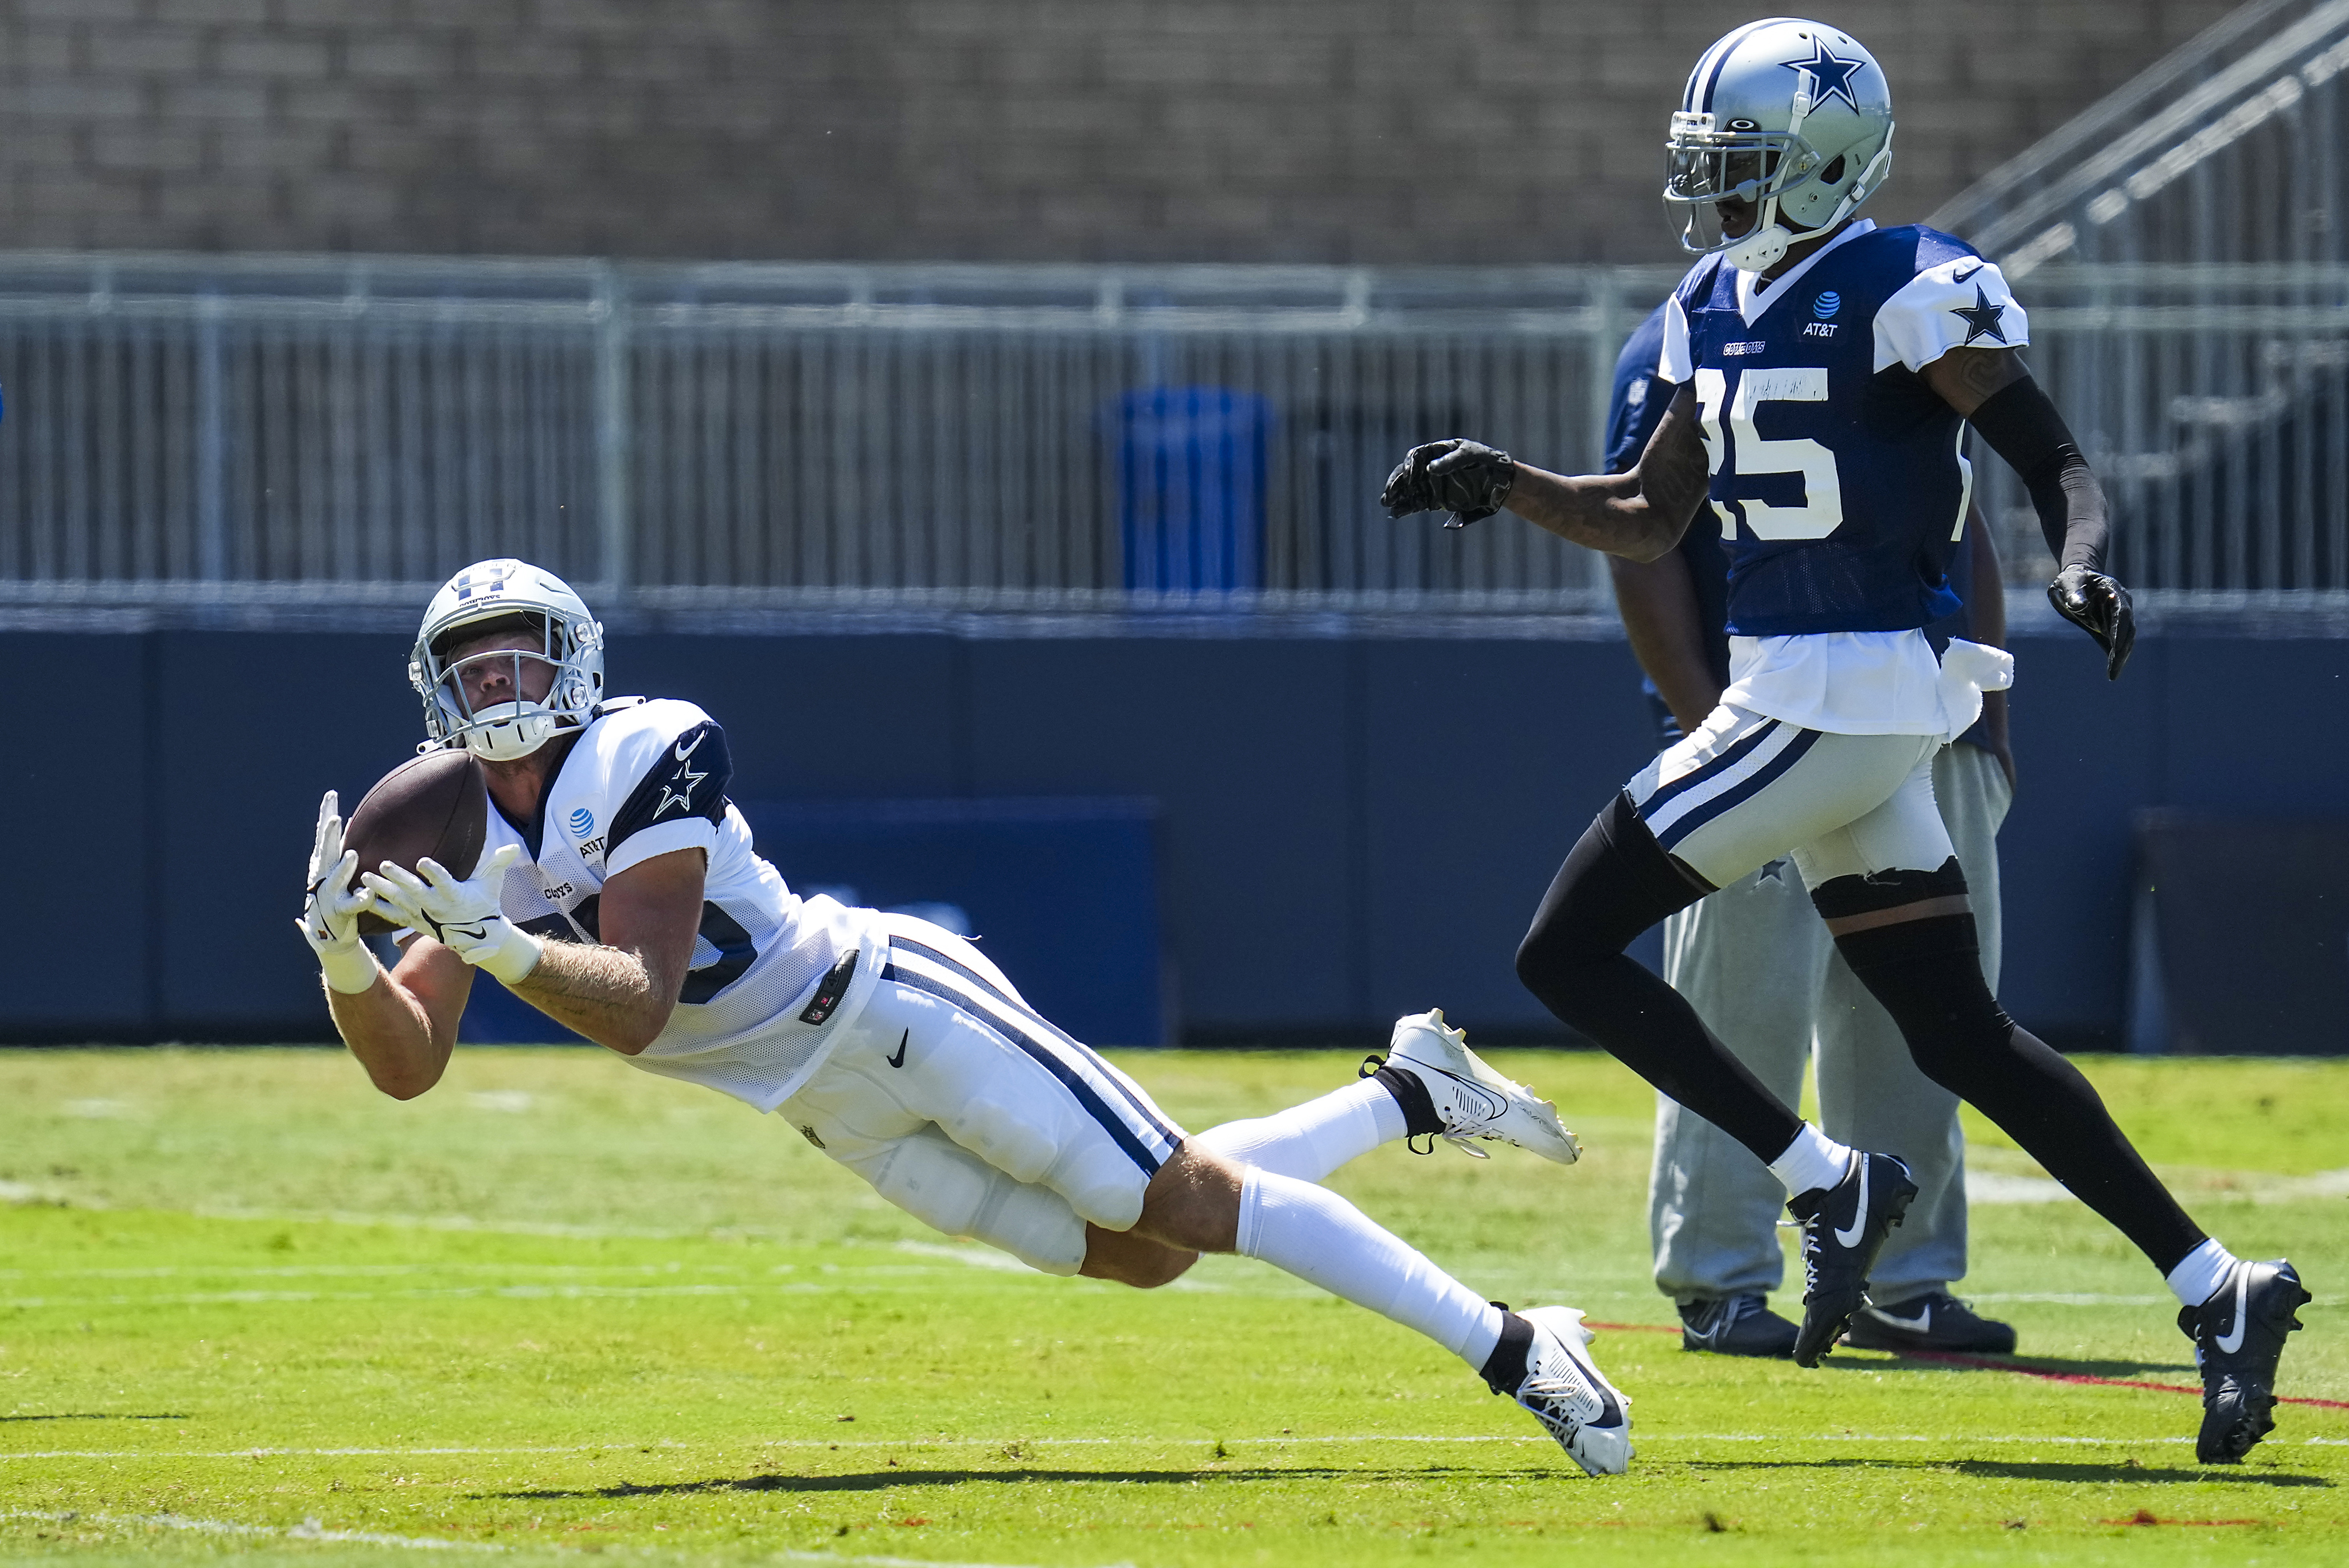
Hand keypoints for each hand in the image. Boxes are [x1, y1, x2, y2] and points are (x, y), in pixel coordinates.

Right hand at [297, 791, 379, 994]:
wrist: (329, 934)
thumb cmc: (335, 896)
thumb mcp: (337, 869)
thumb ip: (342, 847)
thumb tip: (354, 820)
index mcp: (324, 863)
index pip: (325, 835)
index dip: (327, 815)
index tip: (331, 795)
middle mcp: (323, 876)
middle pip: (326, 851)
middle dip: (330, 835)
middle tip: (337, 817)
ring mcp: (330, 894)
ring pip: (337, 878)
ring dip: (343, 867)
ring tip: (352, 854)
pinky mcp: (340, 911)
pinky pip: (352, 905)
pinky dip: (360, 900)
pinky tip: (367, 896)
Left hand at [362, 843, 542, 985]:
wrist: (475, 935)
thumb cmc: (484, 903)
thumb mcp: (493, 883)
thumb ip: (499, 863)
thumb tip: (514, 847)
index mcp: (456, 896)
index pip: (445, 883)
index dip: (434, 873)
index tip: (423, 862)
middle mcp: (436, 907)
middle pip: (415, 892)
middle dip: (399, 879)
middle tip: (385, 865)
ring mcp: (422, 915)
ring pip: (399, 902)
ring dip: (382, 890)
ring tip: (366, 877)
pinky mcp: (413, 921)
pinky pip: (392, 916)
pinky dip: (377, 908)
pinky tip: (362, 897)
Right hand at [1381, 439, 1514, 526]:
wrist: (1500, 481)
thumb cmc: (1486, 460)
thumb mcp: (1471, 455)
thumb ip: (1451, 461)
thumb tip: (1431, 469)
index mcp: (1438, 452)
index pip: (1416, 457)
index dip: (1409, 465)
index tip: (1408, 475)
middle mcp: (1431, 468)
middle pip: (1407, 474)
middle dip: (1396, 483)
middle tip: (1388, 494)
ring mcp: (1433, 484)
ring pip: (1410, 490)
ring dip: (1397, 496)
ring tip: (1388, 504)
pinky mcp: (1437, 500)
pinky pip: (1418, 503)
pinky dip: (1407, 507)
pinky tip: (1397, 512)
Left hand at [2046, 564, 2133, 679]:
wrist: (2077, 579)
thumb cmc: (2072, 580)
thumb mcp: (2068, 583)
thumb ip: (2073, 593)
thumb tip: (2079, 607)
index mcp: (2113, 591)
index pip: (2121, 613)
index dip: (2120, 630)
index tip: (2117, 648)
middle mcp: (2121, 604)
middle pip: (2128, 629)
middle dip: (2123, 649)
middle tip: (2115, 669)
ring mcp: (2118, 616)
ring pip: (2126, 638)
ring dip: (2122, 656)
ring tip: (2114, 673)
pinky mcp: (2112, 625)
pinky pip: (2117, 642)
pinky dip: (2116, 655)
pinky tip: (2112, 671)